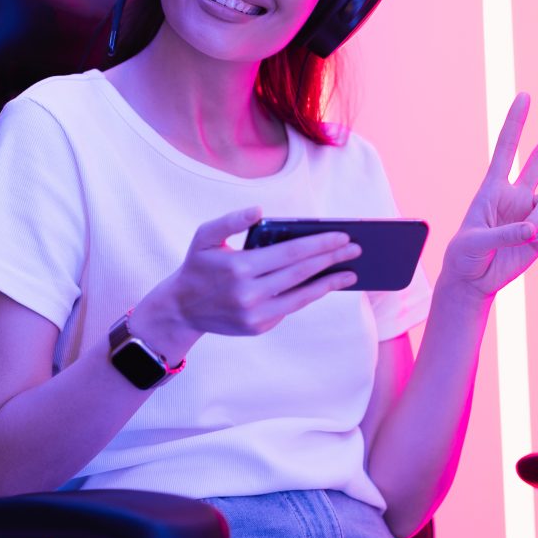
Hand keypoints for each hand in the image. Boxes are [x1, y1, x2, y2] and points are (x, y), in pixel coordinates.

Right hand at [148, 207, 361, 340]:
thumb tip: (260, 210)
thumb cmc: (197, 265)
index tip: (342, 236)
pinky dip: (309, 295)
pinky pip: (289, 308)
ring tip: (351, 273)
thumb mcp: (204, 236)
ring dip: (329, 283)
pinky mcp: (258, 327)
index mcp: (239, 267)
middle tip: (356, 249)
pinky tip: (325, 284)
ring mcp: (255, 314)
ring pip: (301, 296)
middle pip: (301, 273)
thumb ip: (231, 221)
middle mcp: (249, 293)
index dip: (319, 244)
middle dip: (331, 260)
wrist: (181, 309)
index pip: (290, 253)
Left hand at [443, 93, 537, 300]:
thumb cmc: (465, 255)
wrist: (474, 280)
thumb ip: (504, 233)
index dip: (515, 123)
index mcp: (493, 188)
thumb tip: (534, 228)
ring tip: (528, 232)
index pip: (506, 148)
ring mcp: (533, 211)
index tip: (524, 96)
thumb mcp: (475, 242)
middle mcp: (516, 194)